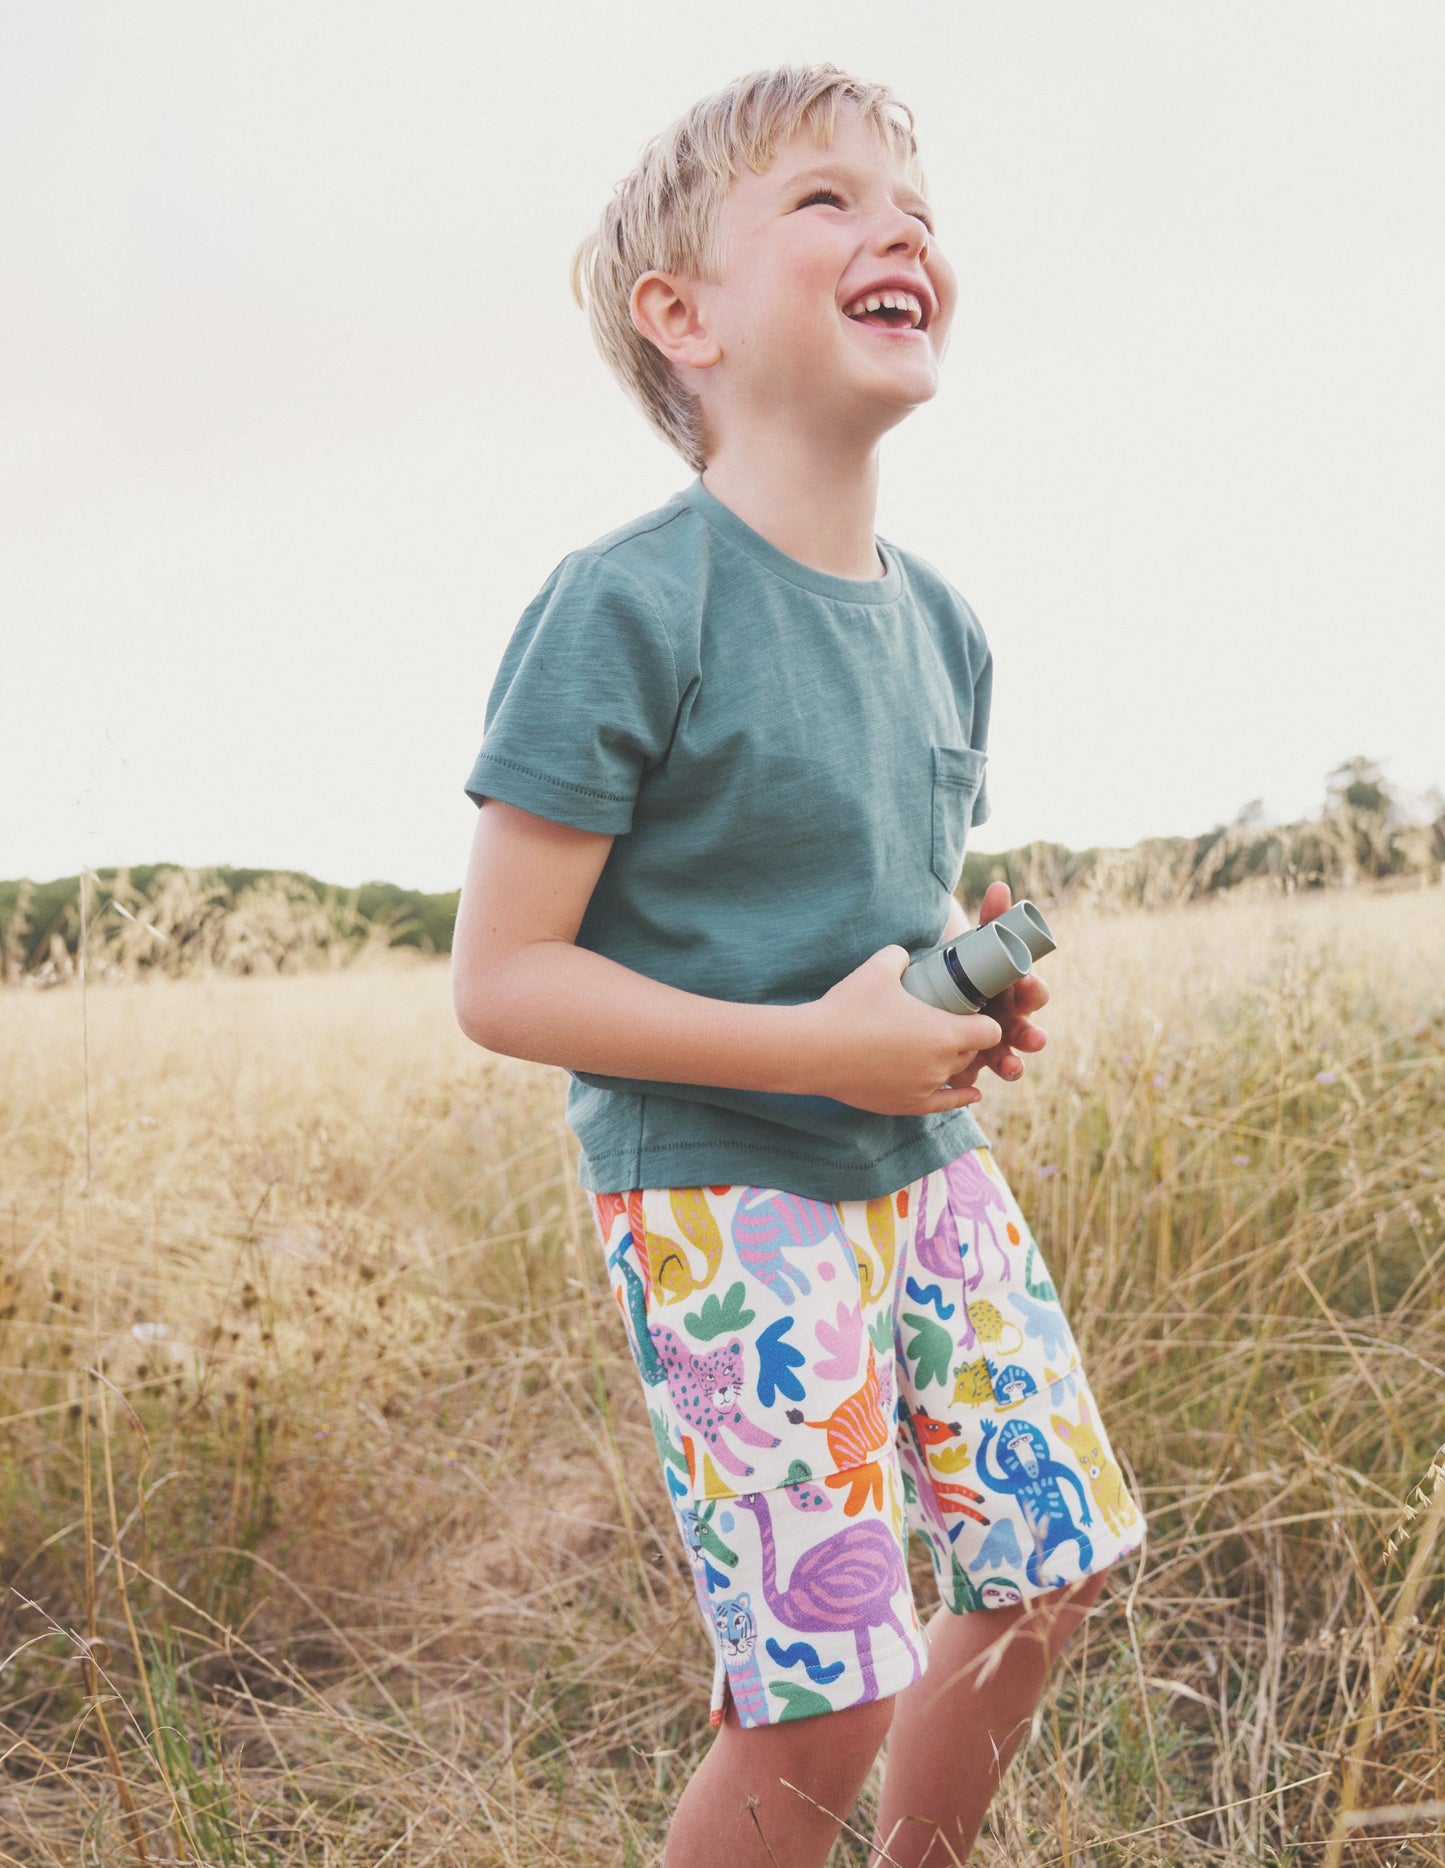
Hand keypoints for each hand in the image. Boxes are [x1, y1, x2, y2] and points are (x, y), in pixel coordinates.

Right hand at [798, 946, 1001, 1117]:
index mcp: (944, 1033)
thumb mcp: (879, 968)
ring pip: (956, 1074)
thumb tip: (907, 956)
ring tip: (942, 1047)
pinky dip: (961, 1097)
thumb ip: (901, 956)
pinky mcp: (906, 1106)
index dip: (984, 1019)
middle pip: (973, 1053)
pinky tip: (973, 1094)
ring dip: (953, 1061)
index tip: (971, 1011)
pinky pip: (945, 1104)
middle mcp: (941, 1066)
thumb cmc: (848, 1008)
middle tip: (947, 1022)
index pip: (990, 1031)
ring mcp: (924, 1089)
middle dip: (965, 1038)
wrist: (813, 1050)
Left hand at [952, 881, 1048, 1087]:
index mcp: (1013, 990)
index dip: (1032, 991)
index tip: (1026, 984)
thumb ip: (991, 917)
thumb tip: (1000, 885)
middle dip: (1031, 1034)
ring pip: (1010, 1056)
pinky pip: (982, 1071)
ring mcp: (994, 1041)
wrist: (932, 990)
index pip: (1032, 992)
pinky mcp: (975, 1060)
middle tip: (1033, 1038)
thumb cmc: (965, 964)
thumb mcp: (976, 941)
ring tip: (1012, 1068)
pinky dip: (984, 1074)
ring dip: (1014, 1064)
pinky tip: (977, 1076)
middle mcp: (1009, 1018)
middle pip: (1026, 1028)